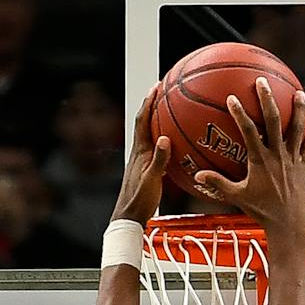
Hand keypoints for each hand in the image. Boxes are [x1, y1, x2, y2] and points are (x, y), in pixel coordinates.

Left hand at [113, 92, 170, 223]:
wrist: (129, 217)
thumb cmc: (139, 201)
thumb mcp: (152, 180)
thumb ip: (159, 160)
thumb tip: (165, 139)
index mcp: (139, 152)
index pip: (142, 121)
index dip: (148, 102)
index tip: (157, 86)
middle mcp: (139, 153)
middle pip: (145, 122)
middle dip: (153, 105)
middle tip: (164, 91)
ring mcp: (142, 160)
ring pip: (150, 134)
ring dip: (158, 121)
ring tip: (170, 111)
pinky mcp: (146, 169)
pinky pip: (157, 148)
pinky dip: (165, 140)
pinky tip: (175, 143)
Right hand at [190, 83, 304, 237]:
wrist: (289, 225)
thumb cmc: (262, 212)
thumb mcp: (237, 198)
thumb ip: (218, 184)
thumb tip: (198, 176)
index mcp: (260, 161)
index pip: (248, 131)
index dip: (240, 114)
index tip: (233, 98)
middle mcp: (278, 156)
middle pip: (274, 121)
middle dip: (267, 100)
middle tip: (263, 83)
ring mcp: (293, 160)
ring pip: (296, 130)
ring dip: (298, 110)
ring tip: (299, 94)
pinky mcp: (304, 168)